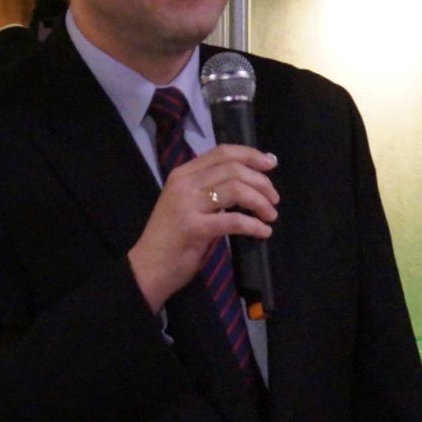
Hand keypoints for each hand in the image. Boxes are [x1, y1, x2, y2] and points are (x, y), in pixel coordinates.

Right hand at [128, 144, 278, 311]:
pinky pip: (233, 220)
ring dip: (260, 202)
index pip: (222, 152)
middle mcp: (184, 184)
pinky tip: (263, 232)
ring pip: (236, 190)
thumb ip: (211, 190)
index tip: (271, 164)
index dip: (250, 155)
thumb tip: (248, 183)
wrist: (147, 269)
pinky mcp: (194, 228)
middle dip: (261, 182)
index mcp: (183, 174)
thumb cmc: (171, 239)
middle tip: (274, 198)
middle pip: (233, 169)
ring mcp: (187, 205)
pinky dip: (253, 225)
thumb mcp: (189, 205)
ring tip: (270, 215)